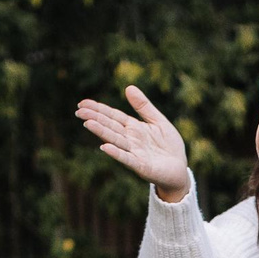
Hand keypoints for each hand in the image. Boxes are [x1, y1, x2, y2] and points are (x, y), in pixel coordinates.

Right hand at [76, 88, 190, 202]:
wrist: (180, 170)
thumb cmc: (169, 146)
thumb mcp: (158, 121)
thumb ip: (144, 106)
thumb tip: (128, 87)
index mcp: (134, 128)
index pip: (113, 116)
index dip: (98, 109)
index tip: (82, 103)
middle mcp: (131, 140)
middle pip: (110, 126)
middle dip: (95, 118)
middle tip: (78, 111)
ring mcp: (135, 153)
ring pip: (116, 140)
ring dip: (102, 132)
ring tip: (88, 123)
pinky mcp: (142, 166)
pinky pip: (127, 158)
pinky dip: (116, 153)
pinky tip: (104, 147)